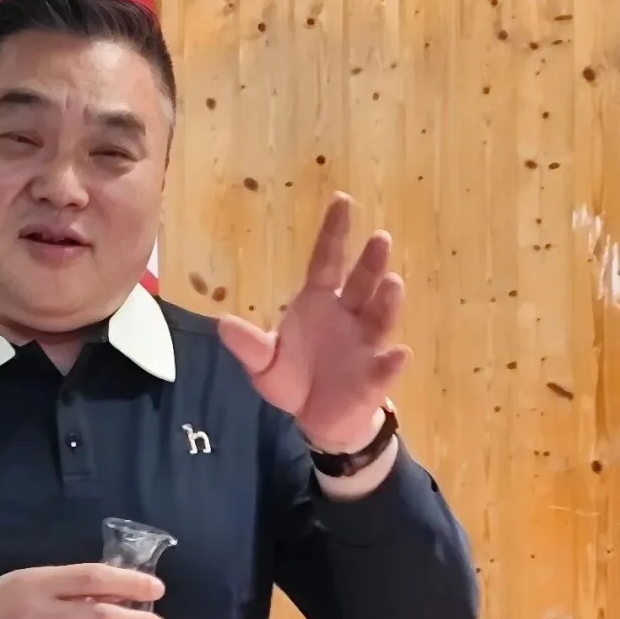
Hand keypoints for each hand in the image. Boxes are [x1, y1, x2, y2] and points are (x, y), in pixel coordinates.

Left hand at [218, 192, 410, 451]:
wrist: (316, 418)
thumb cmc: (293, 379)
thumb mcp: (264, 362)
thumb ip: (249, 345)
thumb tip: (221, 324)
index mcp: (319, 303)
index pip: (327, 261)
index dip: (334, 233)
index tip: (342, 201)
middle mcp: (348, 315)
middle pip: (361, 283)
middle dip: (371, 262)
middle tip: (380, 238)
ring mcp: (365, 344)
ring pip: (379, 318)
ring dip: (387, 302)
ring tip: (392, 283)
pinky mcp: (374, 377)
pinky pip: (385, 367)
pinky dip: (392, 362)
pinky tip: (397, 354)